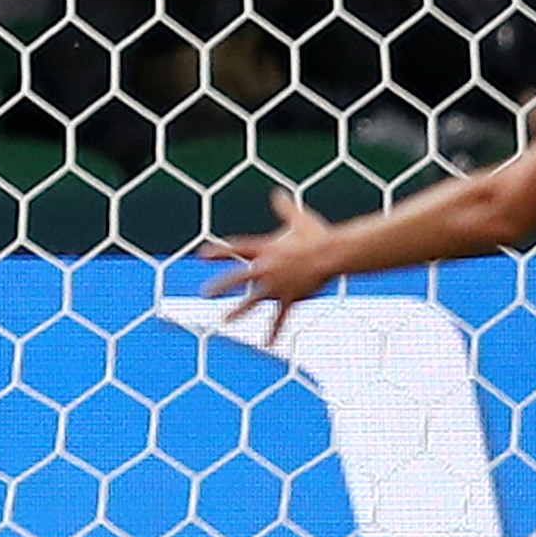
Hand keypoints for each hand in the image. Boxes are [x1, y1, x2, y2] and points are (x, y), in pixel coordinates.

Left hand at [200, 188, 339, 344]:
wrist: (332, 254)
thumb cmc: (317, 234)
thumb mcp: (299, 218)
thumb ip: (284, 207)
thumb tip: (277, 192)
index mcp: (265, 249)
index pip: (236, 249)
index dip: (219, 252)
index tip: (203, 255)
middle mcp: (265, 268)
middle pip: (236, 278)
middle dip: (220, 286)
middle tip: (205, 293)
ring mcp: (276, 285)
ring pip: (252, 302)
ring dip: (237, 312)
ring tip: (223, 321)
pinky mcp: (290, 298)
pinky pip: (280, 318)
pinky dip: (274, 331)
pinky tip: (267, 344)